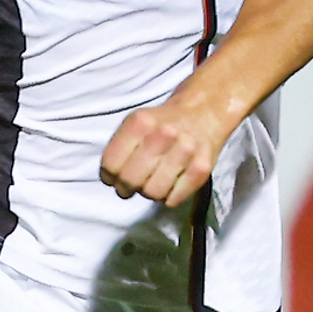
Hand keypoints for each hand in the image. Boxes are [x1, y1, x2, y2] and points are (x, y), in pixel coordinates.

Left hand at [99, 88, 235, 208]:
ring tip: (151, 182)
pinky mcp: (202, 168)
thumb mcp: (134, 124)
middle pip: (130, 181)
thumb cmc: (161, 123)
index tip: (113, 177)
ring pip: (153, 193)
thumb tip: (110, 179)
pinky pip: (174, 199)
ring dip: (148, 192)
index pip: (111, 164)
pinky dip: (168, 197)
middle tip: (131, 185)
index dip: (109, 176)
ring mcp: (185, 151)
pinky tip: (169, 185)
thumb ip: (119, 148)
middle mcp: (163, 135)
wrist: (203, 112)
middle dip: (126, 188)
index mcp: (140, 123)